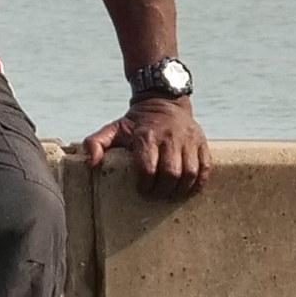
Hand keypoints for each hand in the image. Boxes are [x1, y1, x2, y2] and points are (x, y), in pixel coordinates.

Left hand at [80, 94, 209, 200]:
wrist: (163, 100)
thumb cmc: (136, 122)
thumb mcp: (113, 128)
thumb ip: (96, 143)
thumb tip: (90, 163)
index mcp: (147, 135)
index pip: (148, 167)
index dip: (145, 184)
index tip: (141, 190)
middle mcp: (170, 136)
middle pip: (171, 173)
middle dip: (162, 190)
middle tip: (156, 196)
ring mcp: (188, 139)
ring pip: (190, 173)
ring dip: (180, 190)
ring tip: (171, 195)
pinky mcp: (201, 142)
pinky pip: (205, 167)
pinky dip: (199, 183)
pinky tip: (188, 189)